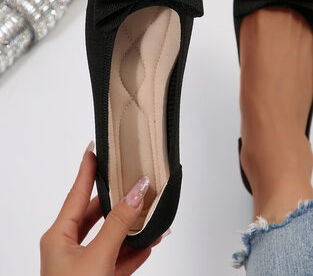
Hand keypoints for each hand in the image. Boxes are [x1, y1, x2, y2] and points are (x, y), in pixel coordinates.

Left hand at [40, 142, 165, 275]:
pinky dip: (134, 250)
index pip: (76, 192)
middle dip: (121, 201)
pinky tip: (149, 242)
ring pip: (112, 236)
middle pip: (98, 213)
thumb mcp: (96, 258)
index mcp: (59, 236)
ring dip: (133, 227)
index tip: (94, 148)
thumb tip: (137, 192)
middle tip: (135, 182)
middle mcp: (69, 247)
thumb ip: (119, 224)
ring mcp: (85, 264)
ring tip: (152, 212)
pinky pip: (119, 257)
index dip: (87, 169)